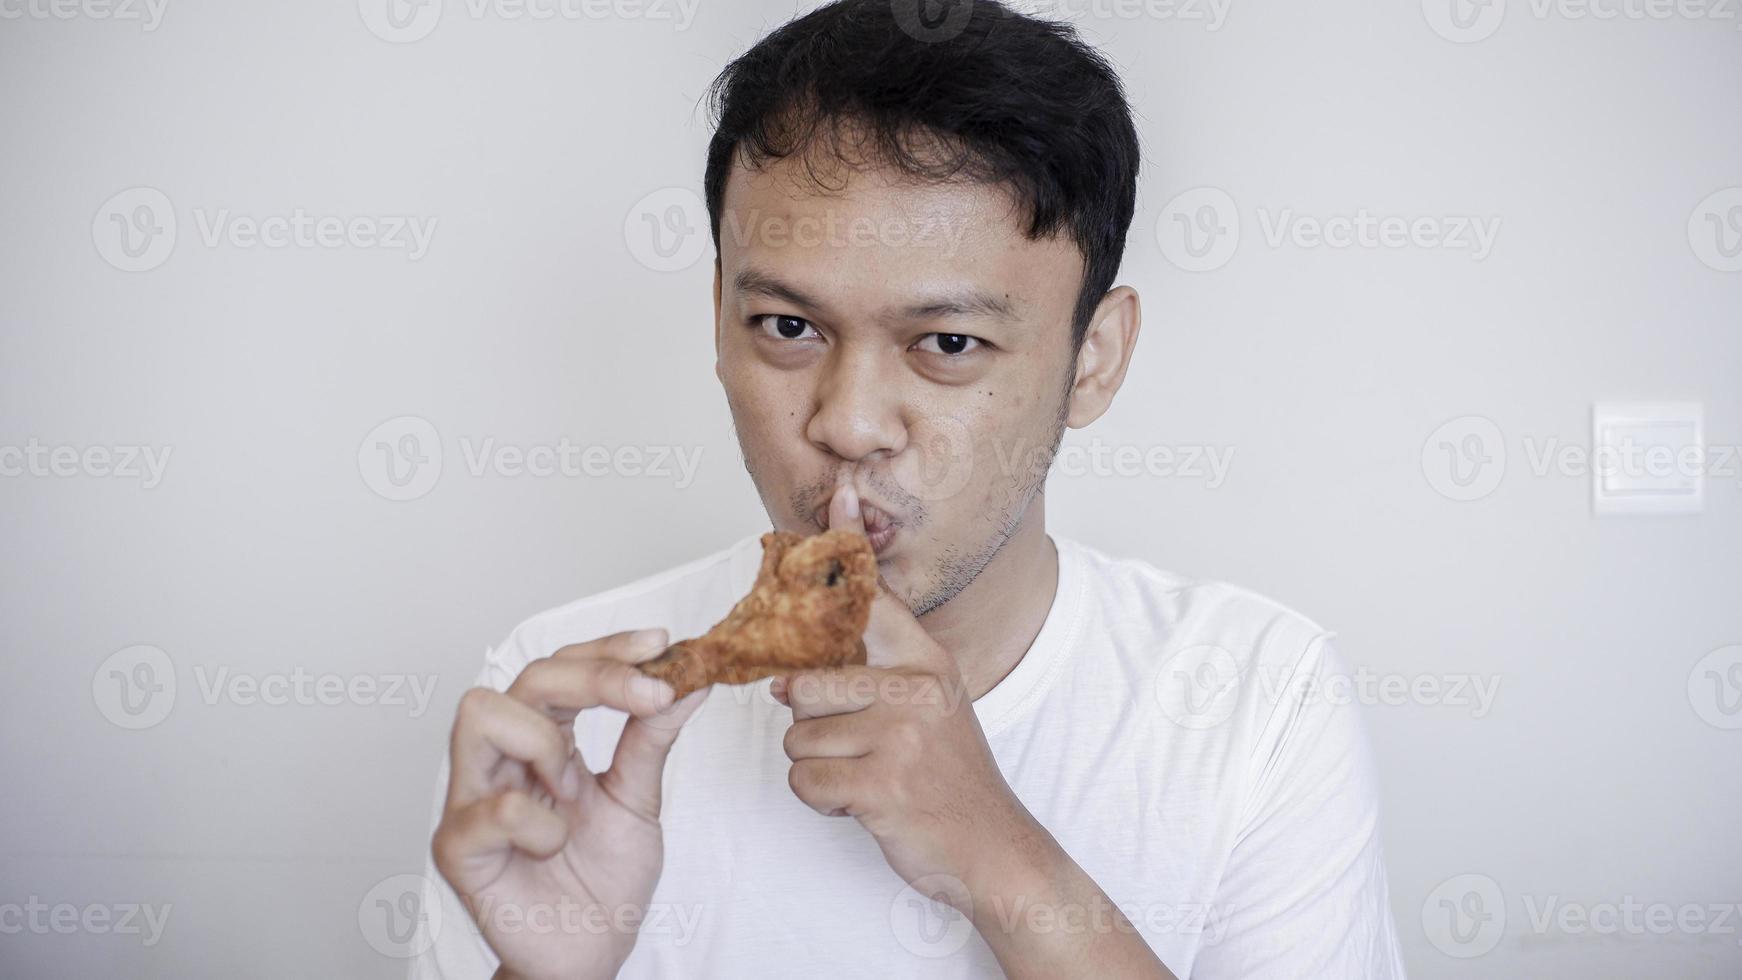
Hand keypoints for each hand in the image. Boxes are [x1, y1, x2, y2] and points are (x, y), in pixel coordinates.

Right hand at [431, 629, 706, 979]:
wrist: (591, 953)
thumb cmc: (603, 878)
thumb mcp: (638, 799)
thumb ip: (651, 738)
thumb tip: (689, 677)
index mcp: (542, 741)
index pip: (563, 666)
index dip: (608, 648)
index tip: (661, 642)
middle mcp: (501, 759)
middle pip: (526, 675)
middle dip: (593, 676)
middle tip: (648, 697)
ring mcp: (472, 798)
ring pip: (481, 714)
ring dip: (546, 743)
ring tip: (573, 788)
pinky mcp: (458, 848)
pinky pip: (493, 809)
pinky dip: (540, 824)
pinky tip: (552, 845)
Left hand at [774, 481, 1050, 904]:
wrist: (991, 847)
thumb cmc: (947, 777)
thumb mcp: (927, 707)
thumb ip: (878, 671)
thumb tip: (790, 667)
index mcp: (928, 662)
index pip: (875, 597)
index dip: (848, 546)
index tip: (841, 493)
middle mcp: (917, 688)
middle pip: (806, 682)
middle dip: (812, 725)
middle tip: (855, 744)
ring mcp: (902, 735)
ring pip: (799, 737)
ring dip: (820, 767)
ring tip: (867, 774)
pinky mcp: (884, 783)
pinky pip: (805, 780)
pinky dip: (822, 799)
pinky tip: (863, 801)